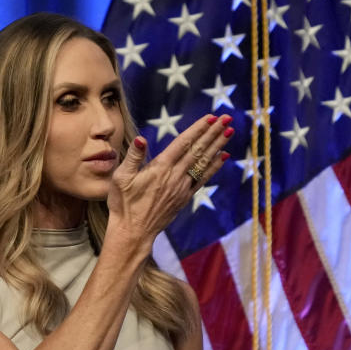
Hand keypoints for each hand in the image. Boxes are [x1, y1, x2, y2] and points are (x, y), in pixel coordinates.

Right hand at [107, 115, 232, 249]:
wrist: (133, 232)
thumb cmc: (123, 204)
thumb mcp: (121, 178)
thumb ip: (133, 157)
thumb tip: (141, 139)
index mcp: (160, 168)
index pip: (184, 143)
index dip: (198, 129)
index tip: (211, 117)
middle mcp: (175, 176)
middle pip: (198, 150)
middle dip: (213, 133)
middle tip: (227, 119)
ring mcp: (182, 188)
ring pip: (203, 163)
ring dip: (217, 146)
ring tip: (229, 133)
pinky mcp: (184, 198)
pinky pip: (202, 179)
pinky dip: (214, 167)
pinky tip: (223, 157)